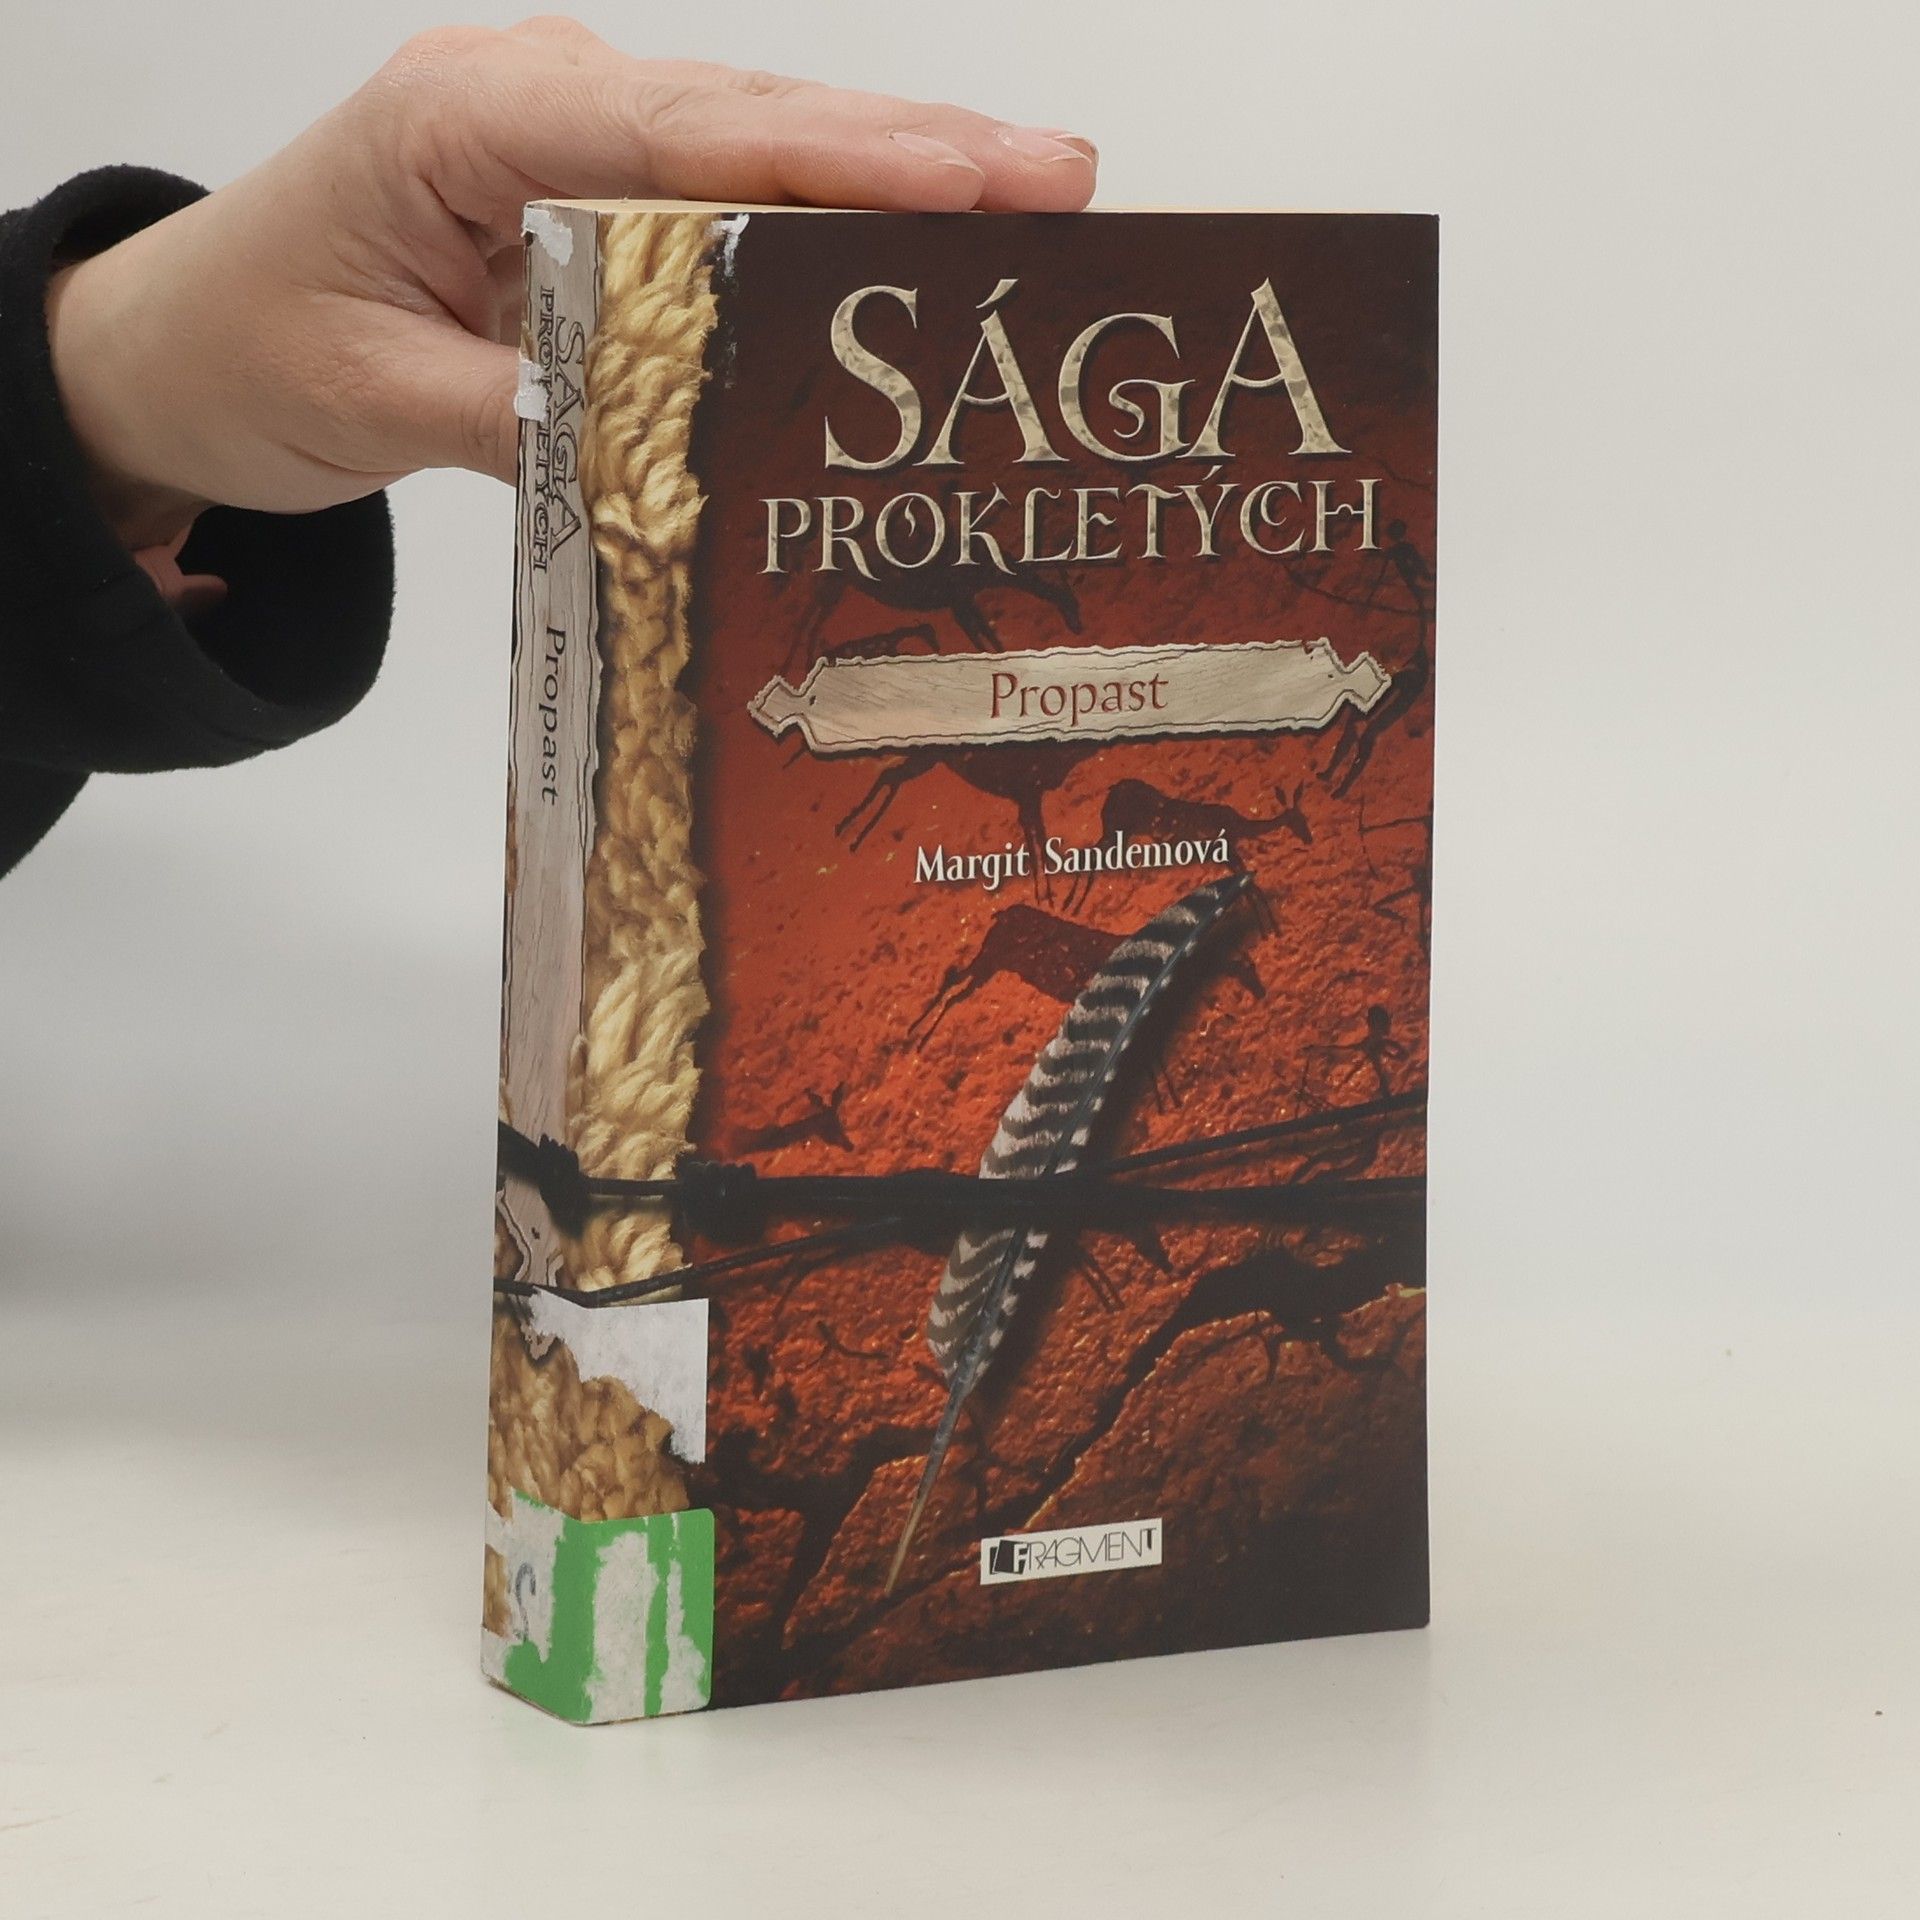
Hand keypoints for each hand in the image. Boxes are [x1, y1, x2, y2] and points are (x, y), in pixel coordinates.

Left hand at [45, 17, 1097, 547]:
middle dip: (911, 146)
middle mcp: (532, 105)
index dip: (830, 156)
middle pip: (748, 116)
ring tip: (1026, 200)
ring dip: (887, 177)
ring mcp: (567, 145)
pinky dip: (818, 223)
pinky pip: (718, 201)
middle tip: (1060, 175)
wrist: (179, 345)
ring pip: (750, 147)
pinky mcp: (587, 198)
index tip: (959, 178)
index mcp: (463, 120)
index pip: (677, 134)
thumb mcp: (369, 402)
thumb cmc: (247, 347)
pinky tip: (910, 249)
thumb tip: (665, 455)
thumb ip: (522, 420)